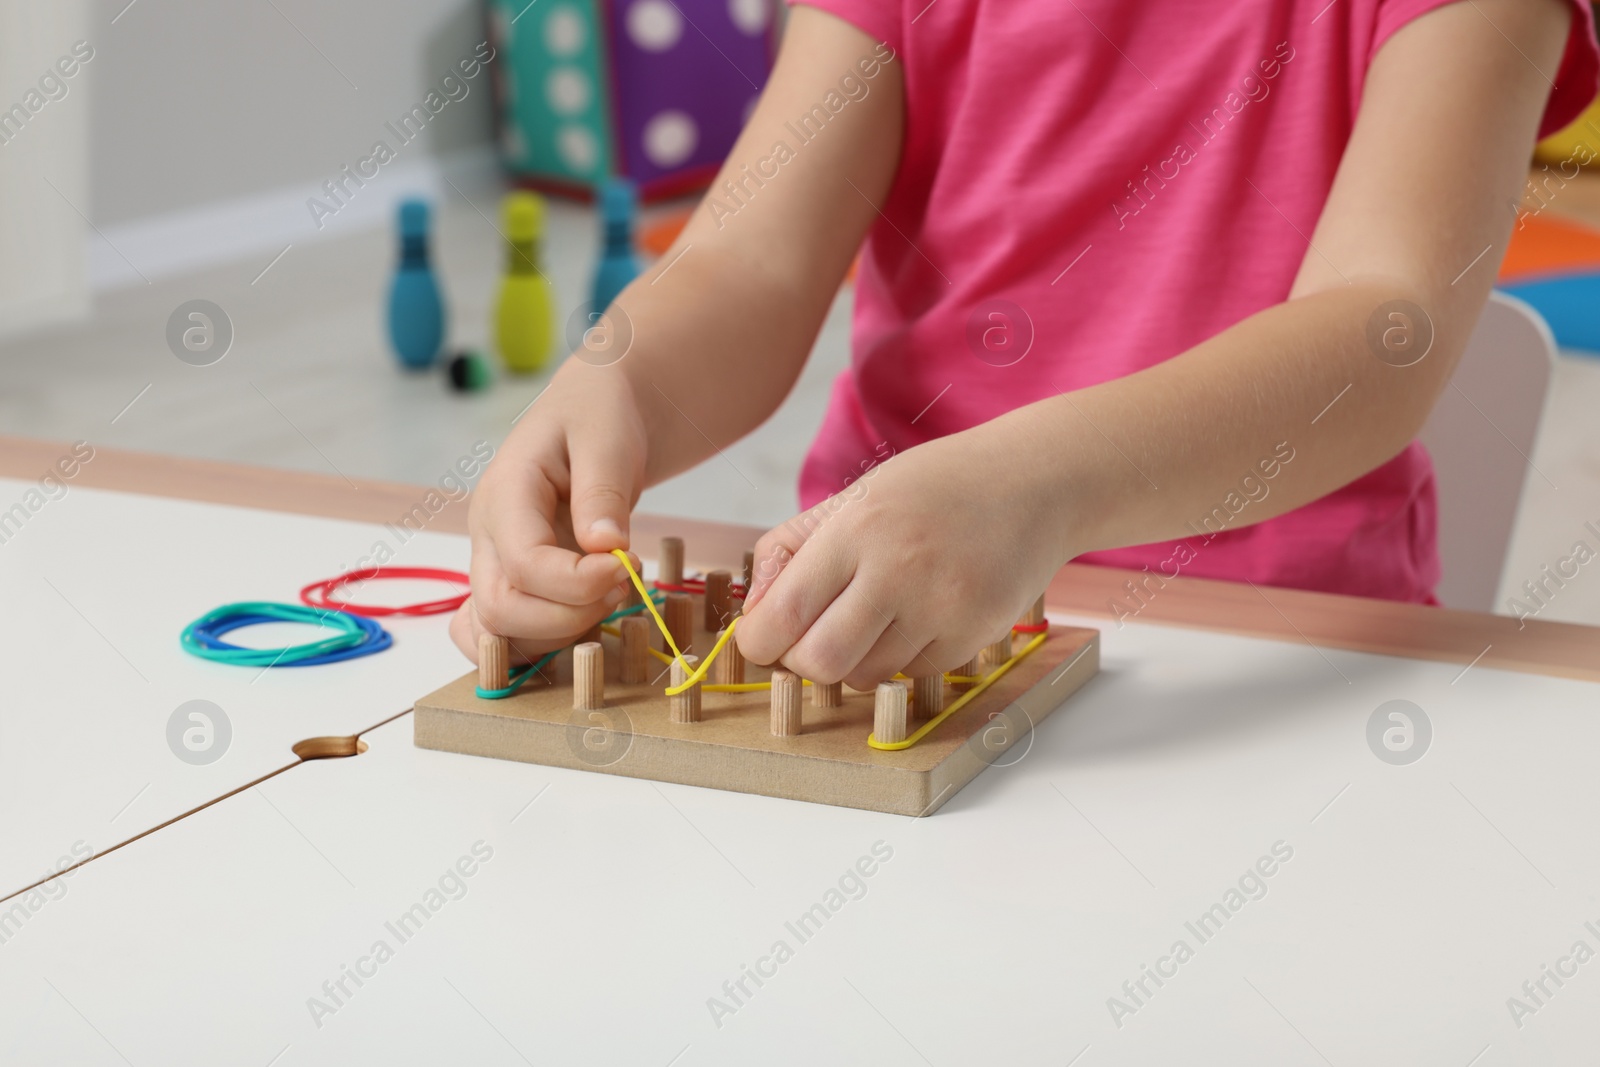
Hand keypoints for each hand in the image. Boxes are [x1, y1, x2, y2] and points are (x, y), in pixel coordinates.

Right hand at [450, 362, 647, 663]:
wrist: (594, 414)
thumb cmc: (598, 416)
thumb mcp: (606, 436)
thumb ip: (602, 491)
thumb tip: (604, 546)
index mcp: (504, 493)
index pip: (524, 565)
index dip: (579, 583)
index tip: (625, 566)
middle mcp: (487, 535)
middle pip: (500, 611)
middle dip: (569, 617)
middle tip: (621, 587)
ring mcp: (495, 562)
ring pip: (501, 633)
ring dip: (562, 633)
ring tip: (610, 594)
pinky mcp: (513, 581)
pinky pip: (506, 633)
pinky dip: (543, 642)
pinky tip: (584, 616)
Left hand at [734, 425, 1071, 689]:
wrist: (1035, 483)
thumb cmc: (935, 488)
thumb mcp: (856, 496)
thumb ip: (792, 549)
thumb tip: (755, 613)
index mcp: (858, 528)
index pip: (784, 614)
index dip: (759, 640)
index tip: (762, 639)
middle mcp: (901, 569)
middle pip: (820, 661)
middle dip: (801, 662)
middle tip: (808, 640)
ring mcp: (944, 607)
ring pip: (866, 676)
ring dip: (853, 660)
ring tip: (872, 617)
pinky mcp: (976, 634)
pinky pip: (911, 673)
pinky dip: (900, 657)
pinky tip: (917, 615)